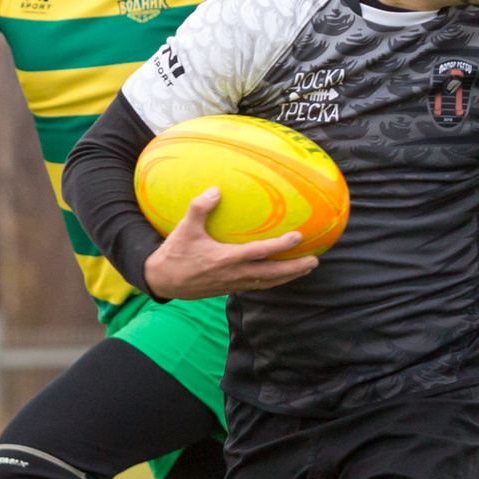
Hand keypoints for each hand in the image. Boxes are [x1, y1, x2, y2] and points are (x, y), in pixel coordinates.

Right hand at [142, 188, 320, 298]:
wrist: (163, 281)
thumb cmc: (175, 253)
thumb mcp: (184, 228)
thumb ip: (199, 207)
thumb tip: (216, 189)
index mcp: (225, 259)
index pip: (259, 253)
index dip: (280, 246)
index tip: (298, 237)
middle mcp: (234, 274)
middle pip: (272, 274)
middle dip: (295, 268)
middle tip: (315, 260)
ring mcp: (234, 283)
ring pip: (268, 282)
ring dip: (289, 276)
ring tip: (307, 268)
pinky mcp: (231, 288)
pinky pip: (259, 285)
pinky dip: (275, 280)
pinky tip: (283, 274)